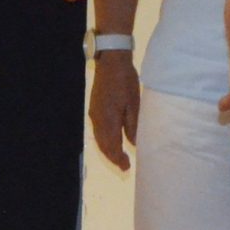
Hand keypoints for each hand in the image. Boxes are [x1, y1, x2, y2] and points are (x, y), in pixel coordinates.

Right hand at [90, 51, 140, 170]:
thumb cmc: (125, 81)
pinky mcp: (94, 108)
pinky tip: (113, 139)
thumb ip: (133, 125)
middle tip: (124, 166)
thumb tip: (133, 144)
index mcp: (108, 120)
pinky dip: (105, 140)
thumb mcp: (134, 103)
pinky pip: (98, 130)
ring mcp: (94, 113)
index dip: (118, 159)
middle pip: (103, 145)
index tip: (127, 167)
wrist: (111, 62)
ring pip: (100, 138)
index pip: (111, 146)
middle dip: (112, 157)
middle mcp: (98, 120)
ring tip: (119, 156)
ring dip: (108, 149)